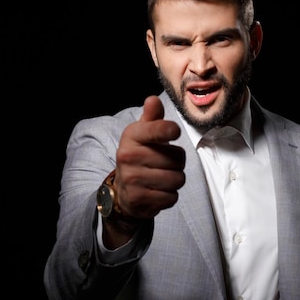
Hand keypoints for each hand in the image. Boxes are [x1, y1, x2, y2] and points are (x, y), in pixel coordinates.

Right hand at [114, 95, 185, 219]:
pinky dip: (169, 196)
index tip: (175, 132)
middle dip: (177, 163)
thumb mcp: (143, 134)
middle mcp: (128, 156)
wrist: (122, 190)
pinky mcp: (139, 199)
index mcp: (132, 136)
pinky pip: (171, 197)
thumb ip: (152, 117)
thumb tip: (153, 99)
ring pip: (177, 179)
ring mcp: (132, 179)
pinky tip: (158, 191)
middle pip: (177, 158)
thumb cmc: (140, 156)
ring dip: (175, 180)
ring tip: (162, 177)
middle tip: (165, 163)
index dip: (168, 130)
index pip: (156, 129)